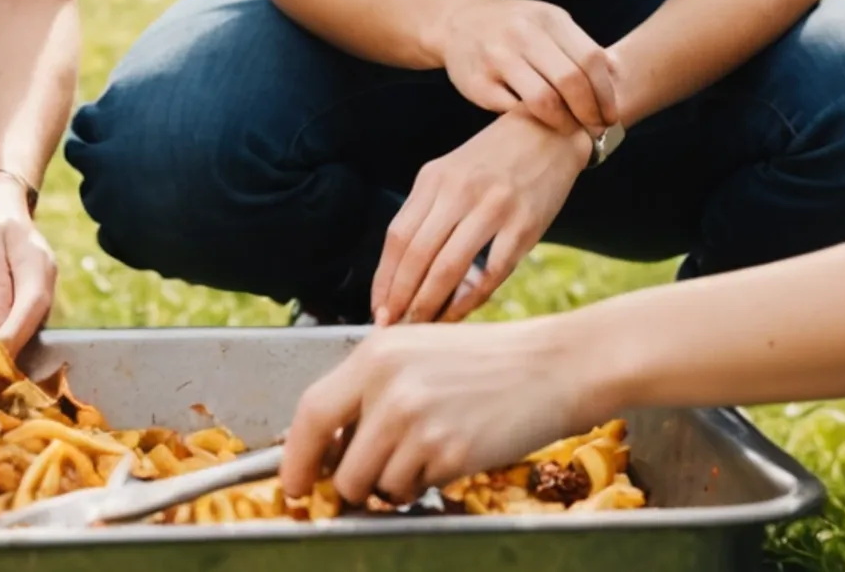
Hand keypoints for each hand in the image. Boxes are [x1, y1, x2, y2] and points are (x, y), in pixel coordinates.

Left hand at [0, 172, 54, 351]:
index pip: (25, 301)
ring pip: (38, 317)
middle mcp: (43, 263)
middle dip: (13, 345)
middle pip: (37, 313)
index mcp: (22, 246)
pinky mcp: (45, 284)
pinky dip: (16, 332)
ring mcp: (49, 274)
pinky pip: (34, 314)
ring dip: (15, 342)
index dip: (8, 335)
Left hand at [282, 319, 596, 507]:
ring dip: (391, 485)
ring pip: (375, 485)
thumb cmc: (484, 361)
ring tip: (423, 455)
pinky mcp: (450, 453)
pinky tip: (451, 454)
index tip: (294, 482)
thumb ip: (369, 389)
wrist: (550, 366)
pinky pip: (414, 490)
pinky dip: (425, 484)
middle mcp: (391, 387)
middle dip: (347, 485)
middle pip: (340, 465)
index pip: (311, 412)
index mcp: (376, 355)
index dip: (295, 457)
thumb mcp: (415, 353)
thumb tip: (326, 443)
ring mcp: (419, 422)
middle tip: (365, 482)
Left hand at [373, 114, 589, 326]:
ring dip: (430, 304)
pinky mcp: (524, 225)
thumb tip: (404, 273)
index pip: (397, 237)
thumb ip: (428, 214)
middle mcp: (458, 191)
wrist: (548, 132)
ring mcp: (493, 207)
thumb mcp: (451, 173)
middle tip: (391, 326)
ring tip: (420, 326)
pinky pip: (492, 271)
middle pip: (417, 255)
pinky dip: (471, 298)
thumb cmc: (493, 160)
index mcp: (433, 178)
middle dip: (400, 298)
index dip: (384, 279)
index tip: (377, 308)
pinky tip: (458, 313)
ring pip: (449, 267)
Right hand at [431, 0, 617, 132]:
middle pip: (570, 81)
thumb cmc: (515, 28)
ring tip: (569, 129)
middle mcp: (522, 33)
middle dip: (588, 112)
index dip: (606, 93)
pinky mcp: (476, 82)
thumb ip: (577, 48)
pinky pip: (513, 111)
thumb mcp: (547, 23)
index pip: (591, 59)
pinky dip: (531, 121)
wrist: (458, 21)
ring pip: (542, 100)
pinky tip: (539, 125)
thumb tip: (617, 82)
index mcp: (548, 18)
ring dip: (563, 123)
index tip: (611, 116)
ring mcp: (496, 56)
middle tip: (594, 129)